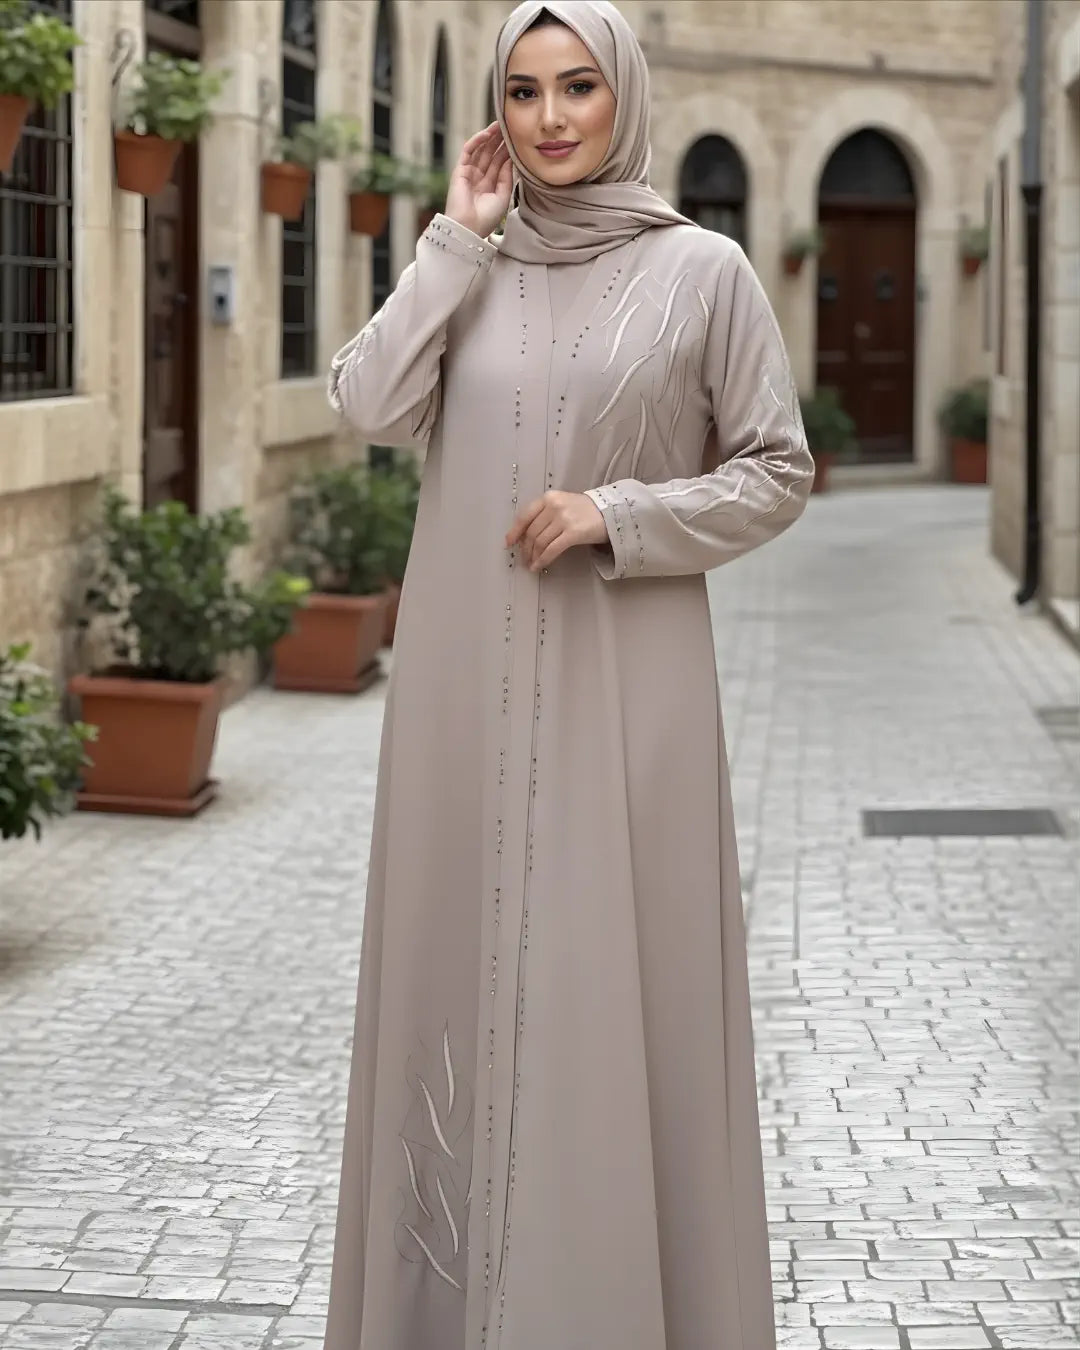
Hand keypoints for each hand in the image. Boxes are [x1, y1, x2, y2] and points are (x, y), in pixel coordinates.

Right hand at [444, 123, 512, 239]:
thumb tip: (511, 158)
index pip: (500, 163)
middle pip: (491, 154)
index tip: (518, 139)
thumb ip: (507, 176)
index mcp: (491, 186)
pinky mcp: (460, 170)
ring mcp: (470, 173)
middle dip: (500, 140)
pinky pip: (468, 151)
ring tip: (500, 124)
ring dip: (489, 137)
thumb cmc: (486, 218)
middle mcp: (480, 178)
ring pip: (480, 150)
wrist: (468, 227)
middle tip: (510, 126)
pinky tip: (487, 133)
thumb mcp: (503, 196)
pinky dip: (477, 141)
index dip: (507, 150)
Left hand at [505, 491, 607, 572]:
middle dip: (525, 549)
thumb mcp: (562, 504)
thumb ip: (544, 515)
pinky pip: (552, 549)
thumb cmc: (585, 510)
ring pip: (540, 542)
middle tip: (524, 560)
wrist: (611, 512)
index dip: (514, 531)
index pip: (525, 516)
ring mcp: (564, 519)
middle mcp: (554, 506)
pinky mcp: (573, 533)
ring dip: (533, 556)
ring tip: (531, 565)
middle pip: (532, 532)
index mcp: (548, 498)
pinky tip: (539, 566)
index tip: (508, 544)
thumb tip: (525, 536)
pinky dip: (543, 560)